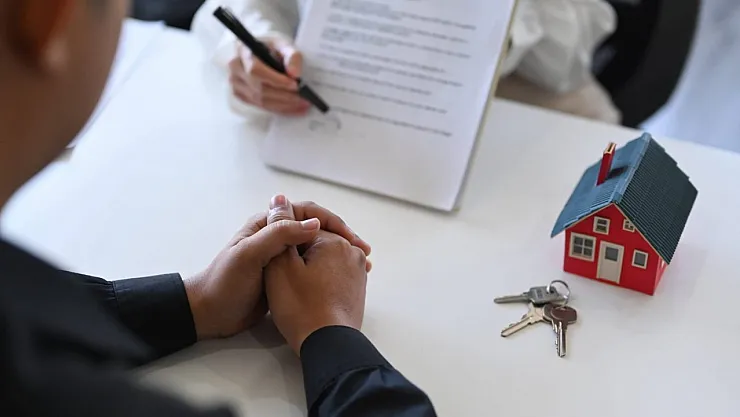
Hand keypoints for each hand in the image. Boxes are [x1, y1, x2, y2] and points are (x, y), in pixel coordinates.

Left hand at [184, 196, 370, 339]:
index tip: (352, 240)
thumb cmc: (226, 282)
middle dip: (343, 238)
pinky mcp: (283, 277)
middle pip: (317, 229)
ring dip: (340, 253)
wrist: (209, 313)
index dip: (333, 223)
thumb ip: (279, 235)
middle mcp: (276, 237)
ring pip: (317, 248)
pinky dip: (330, 269)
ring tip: (361, 266)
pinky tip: (344, 279)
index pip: (307, 212)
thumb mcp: (250, 255)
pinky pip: (311, 267)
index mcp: (268, 225)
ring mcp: (281, 257)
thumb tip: (314, 223)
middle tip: (364, 253)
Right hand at [228, 38, 309, 114]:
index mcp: (243, 51)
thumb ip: (292, 56)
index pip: (256, 70)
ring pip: (261, 100)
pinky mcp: (242, 96)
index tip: (294, 85)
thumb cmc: (271, 47)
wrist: (261, 52)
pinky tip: (294, 108)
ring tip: (303, 104)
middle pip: (259, 88)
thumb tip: (294, 74)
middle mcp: (236, 69)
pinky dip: (280, 109)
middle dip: (284, 96)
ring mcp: (236, 84)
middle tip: (304, 98)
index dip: (276, 80)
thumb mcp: (284, 45)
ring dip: (284, 105)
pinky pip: (262, 106)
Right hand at [265, 228, 368, 354]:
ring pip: (325, 259)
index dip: (283, 244)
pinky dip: (321, 281)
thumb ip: (280, 227)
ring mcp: (358, 271)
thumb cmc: (301, 308)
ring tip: (295, 290)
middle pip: (315, 243)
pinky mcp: (358, 289)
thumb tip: (279, 199)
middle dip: (298, 256)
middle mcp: (352, 252)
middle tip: (283, 279)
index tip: (274, 263)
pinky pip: (335, 275)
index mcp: (334, 241)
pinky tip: (310, 296)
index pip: (302, 228)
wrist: (328, 344)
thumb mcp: (280, 264)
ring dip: (310, 269)